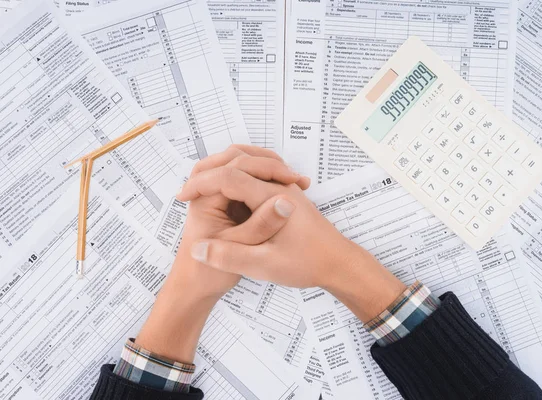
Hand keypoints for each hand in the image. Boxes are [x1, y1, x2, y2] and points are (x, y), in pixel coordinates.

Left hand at [136, 145, 308, 361]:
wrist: (193, 290)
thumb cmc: (207, 274)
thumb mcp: (241, 249)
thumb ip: (262, 224)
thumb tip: (286, 201)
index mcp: (205, 200)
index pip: (234, 168)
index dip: (265, 168)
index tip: (290, 178)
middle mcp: (207, 193)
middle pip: (232, 159)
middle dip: (263, 161)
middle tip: (291, 173)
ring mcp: (214, 198)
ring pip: (237, 168)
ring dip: (262, 168)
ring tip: (290, 178)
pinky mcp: (223, 206)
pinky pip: (241, 183)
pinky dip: (260, 181)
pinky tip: (281, 191)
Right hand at [177, 164, 405, 321]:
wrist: (339, 263)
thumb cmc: (307, 265)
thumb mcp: (265, 267)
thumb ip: (231, 257)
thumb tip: (198, 249)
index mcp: (271, 198)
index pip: (229, 177)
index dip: (201, 184)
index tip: (181, 197)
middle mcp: (278, 185)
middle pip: (238, 160)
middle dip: (209, 171)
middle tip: (187, 190)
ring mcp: (284, 187)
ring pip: (249, 163)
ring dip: (223, 170)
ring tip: (201, 188)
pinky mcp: (285, 193)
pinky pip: (257, 174)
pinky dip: (237, 177)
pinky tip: (227, 195)